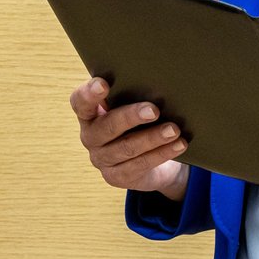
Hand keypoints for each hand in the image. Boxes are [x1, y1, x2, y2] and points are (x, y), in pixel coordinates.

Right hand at [70, 77, 190, 200]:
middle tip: (154, 110)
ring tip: (174, 129)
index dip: (89, 93)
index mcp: (88, 113)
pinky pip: (141, 164)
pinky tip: (178, 144)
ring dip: (153, 138)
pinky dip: (162, 153)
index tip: (103, 84)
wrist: (148, 157)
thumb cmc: (137, 121)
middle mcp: (90, 137)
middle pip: (107, 126)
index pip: (80, 101)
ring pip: (127, 148)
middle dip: (131, 117)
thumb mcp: (130, 105)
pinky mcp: (117, 177)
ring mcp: (101, 159)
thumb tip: (155, 81)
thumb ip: (130, 93)